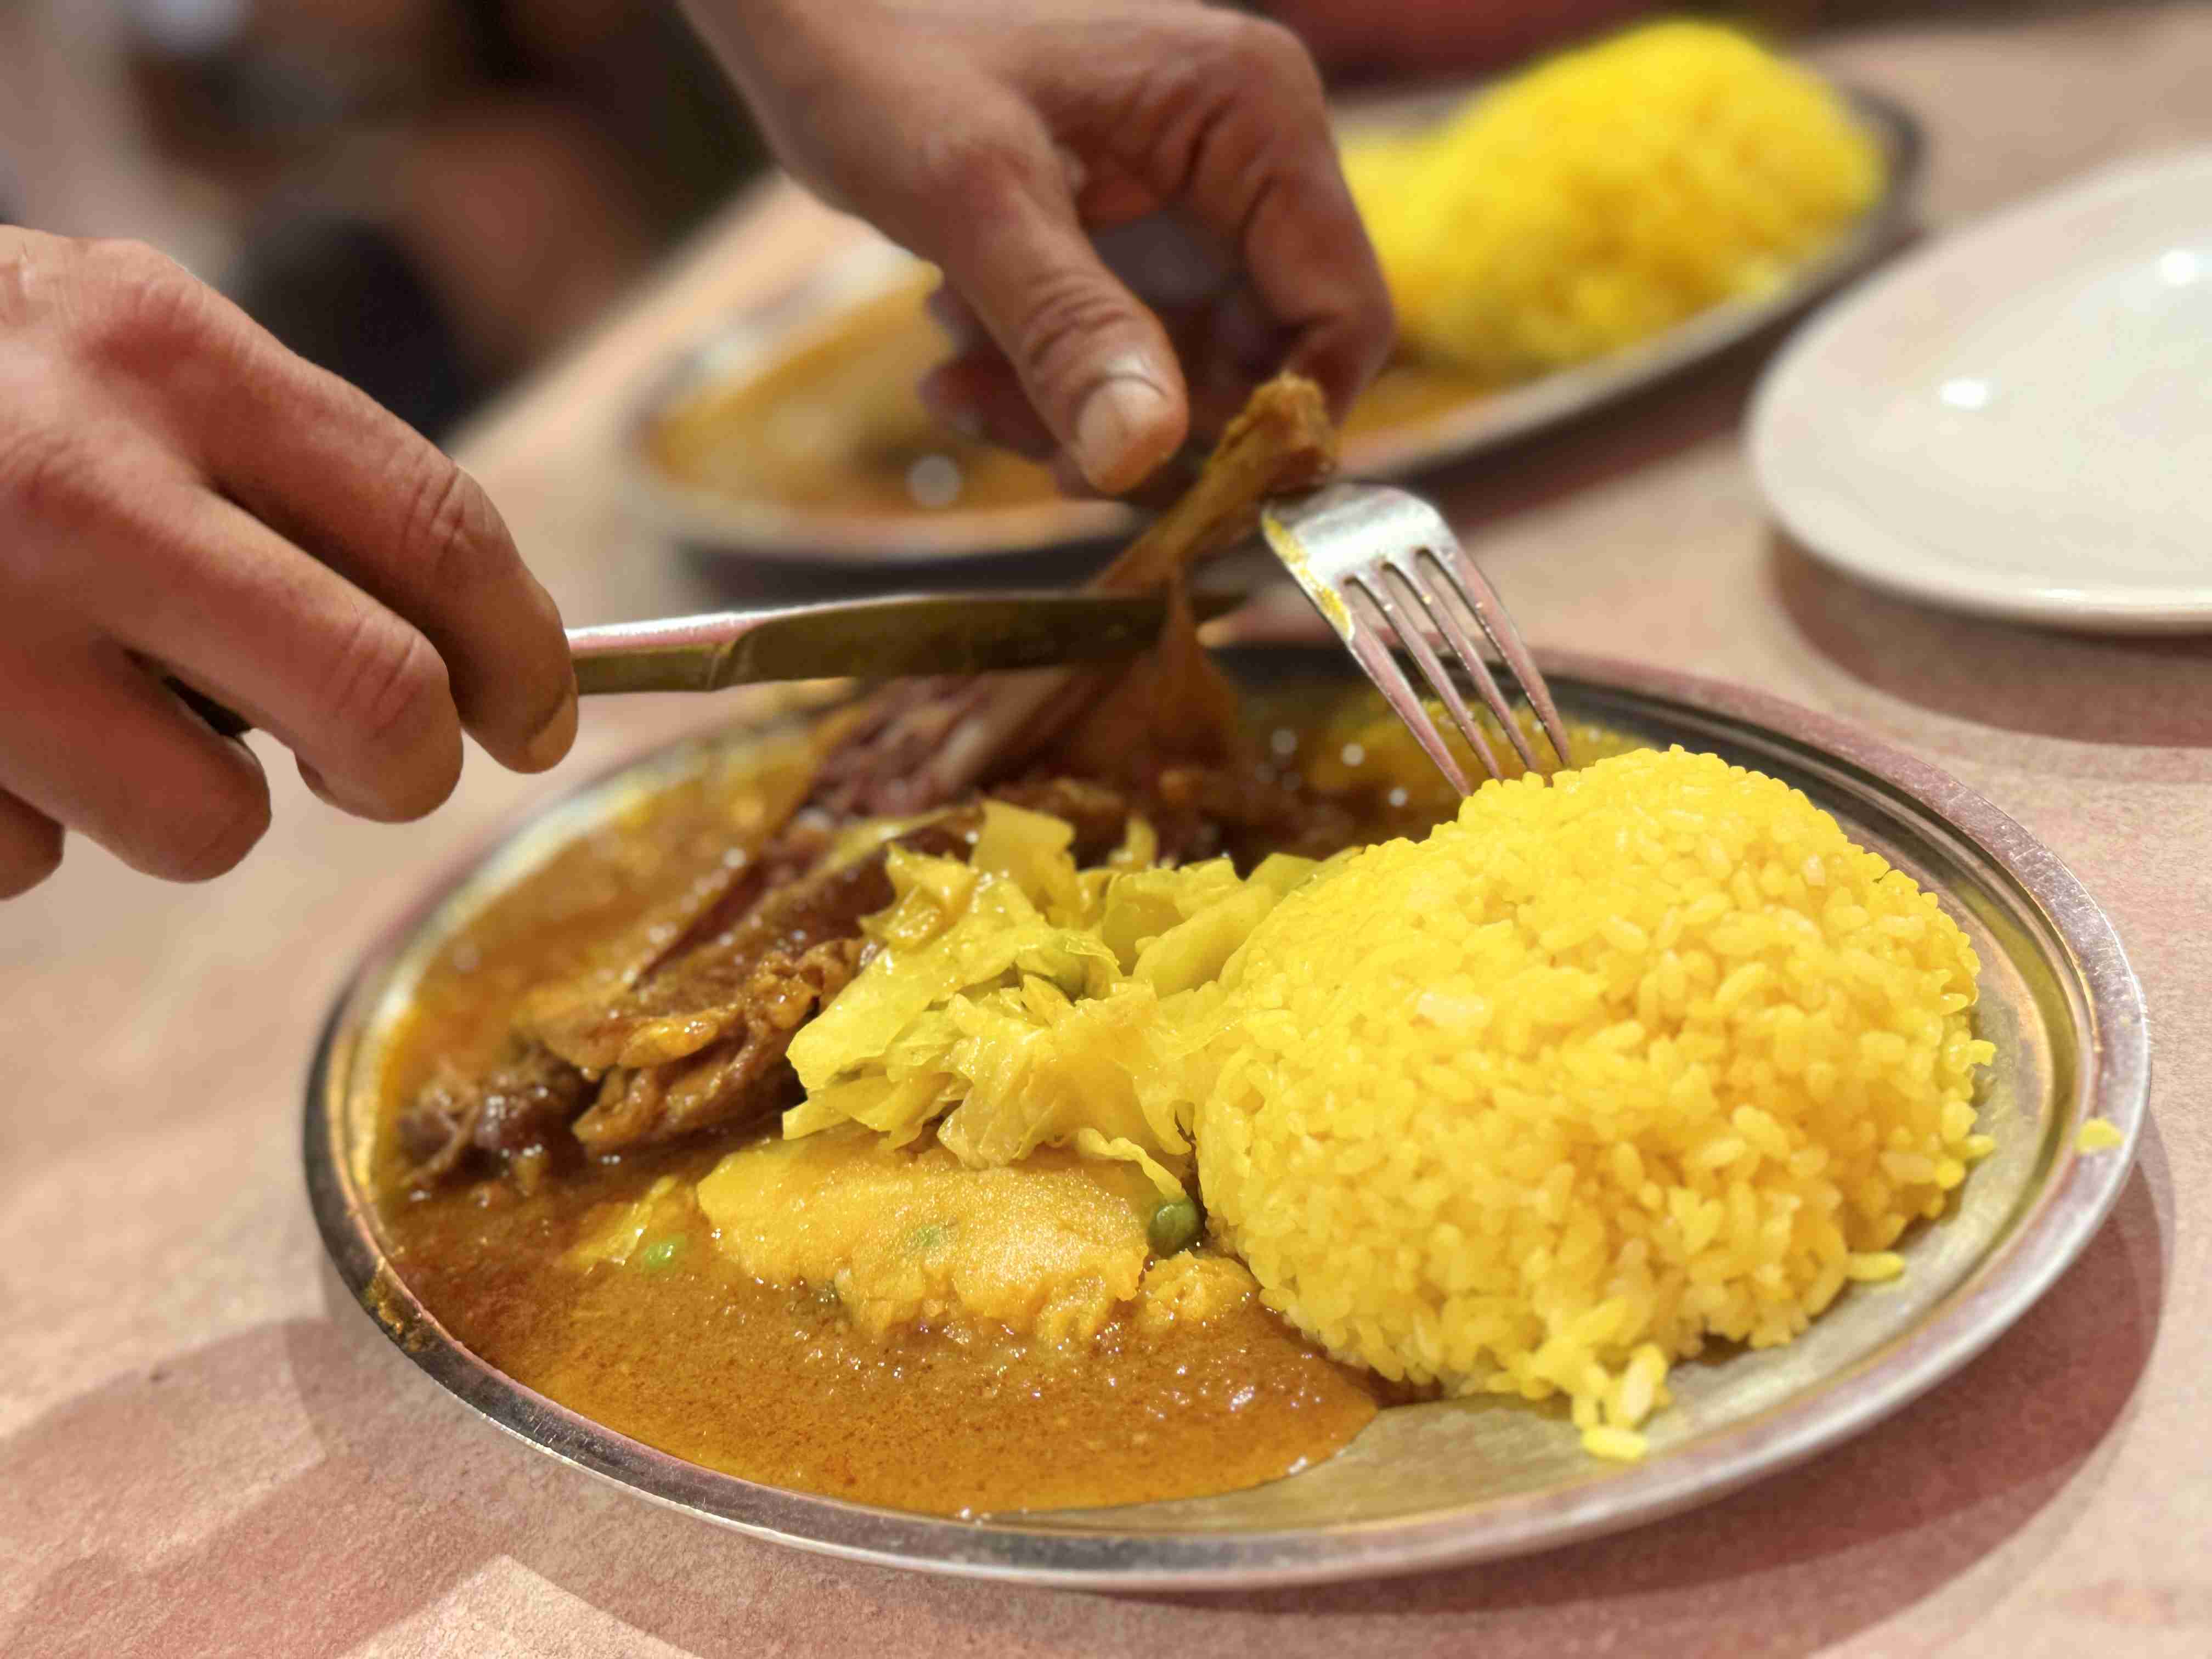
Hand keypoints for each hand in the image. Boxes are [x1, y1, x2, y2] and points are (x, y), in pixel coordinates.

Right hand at [0, 230, 576, 898]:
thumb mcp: (115, 356)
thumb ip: (284, 477)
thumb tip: (472, 653)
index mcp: (162, 354)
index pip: (438, 530)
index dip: (524, 652)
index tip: (538, 717)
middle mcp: (71, 485)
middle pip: (374, 704)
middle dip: (404, 767)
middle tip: (376, 767)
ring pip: (209, 824)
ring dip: (186, 795)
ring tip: (86, 696)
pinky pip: (29, 860)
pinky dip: (23, 813)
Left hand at [685, 0, 1392, 492]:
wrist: (804, 12)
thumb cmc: (880, 62)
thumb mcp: (972, 201)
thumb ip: (1070, 329)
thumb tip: (1145, 460)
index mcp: (1253, 114)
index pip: (1342, 312)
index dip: (1279, 425)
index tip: (1177, 492)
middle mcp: (1250, 154)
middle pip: (1262, 360)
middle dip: (1146, 426)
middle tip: (1030, 452)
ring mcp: (1195, 195)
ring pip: (1185, 373)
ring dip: (1076, 409)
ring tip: (957, 379)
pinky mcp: (1138, 231)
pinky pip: (1129, 350)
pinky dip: (1050, 378)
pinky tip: (956, 351)